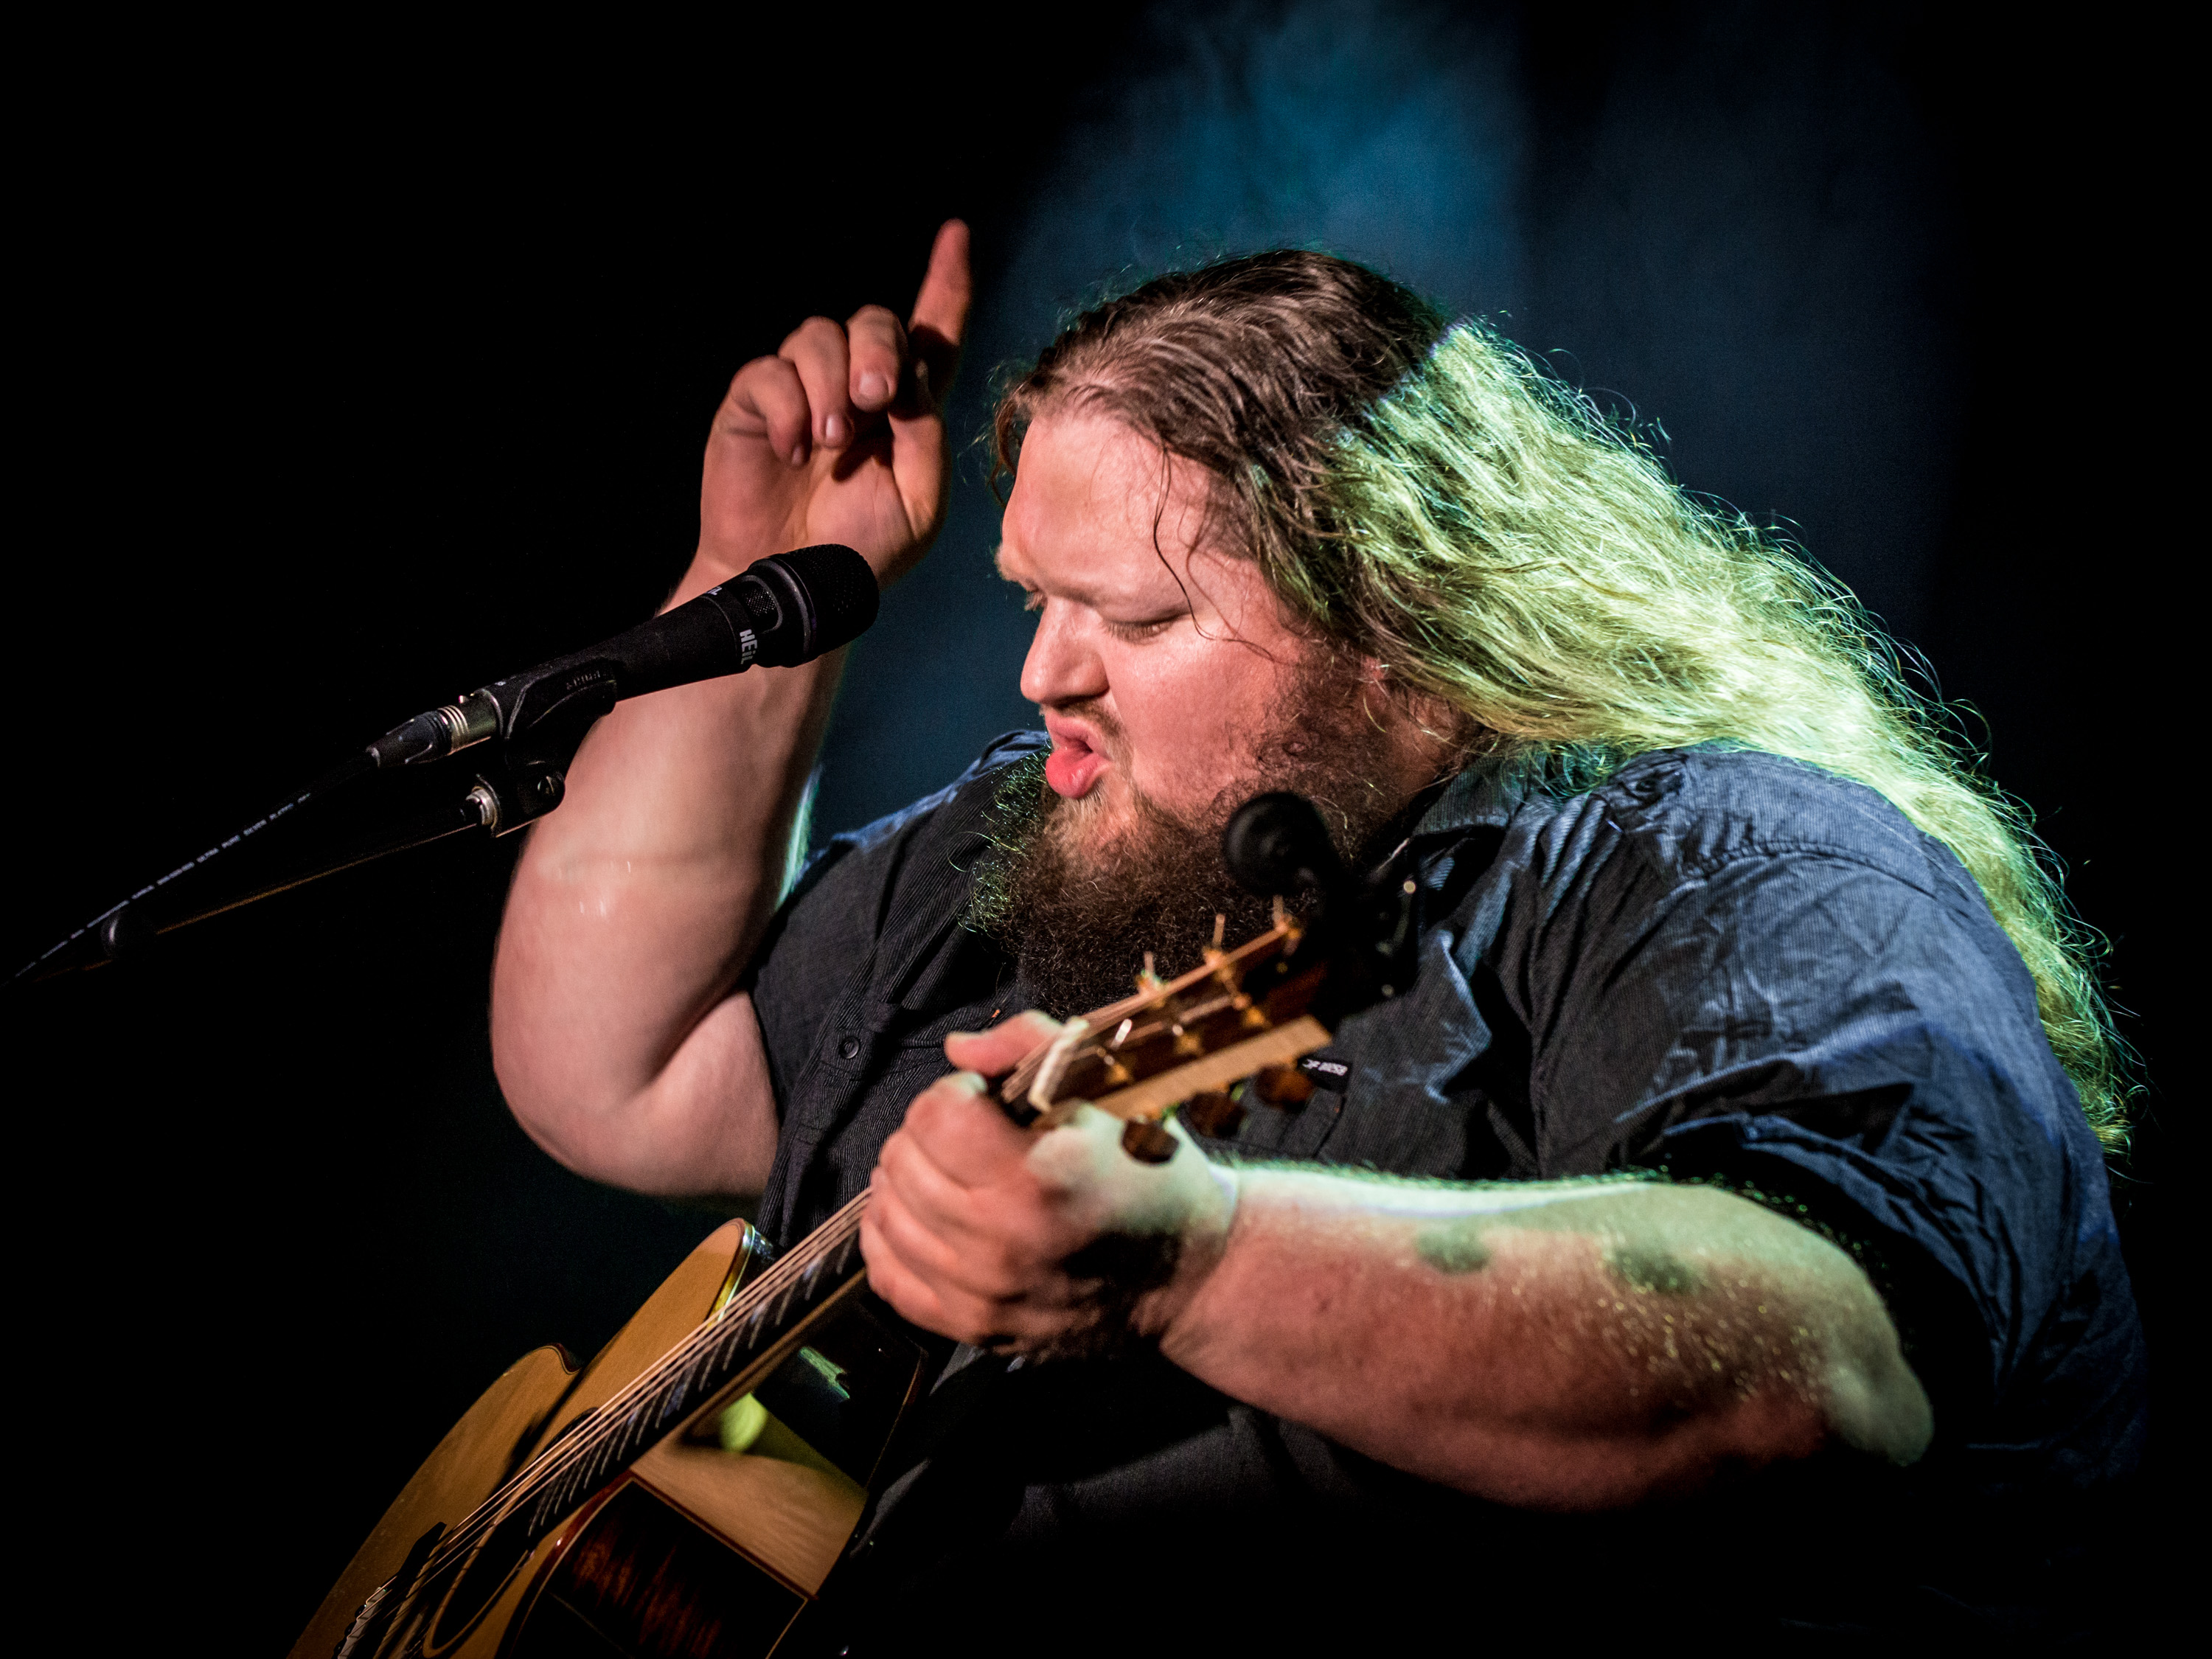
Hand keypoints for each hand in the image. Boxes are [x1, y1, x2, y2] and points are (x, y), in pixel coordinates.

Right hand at [692, 220, 972, 588]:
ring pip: (819, 335)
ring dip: (830, 384)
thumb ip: (925, 432)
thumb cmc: (859, 549)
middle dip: (878, 348)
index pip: (931, 332)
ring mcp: (802, 390)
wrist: (797, 583)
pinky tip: (791, 449)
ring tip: (828, 444)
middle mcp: (855, 387)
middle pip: (875, 320)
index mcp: (906, 408)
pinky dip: (786, 407)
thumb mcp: (919, 501)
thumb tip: (909, 372)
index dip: (946, 283)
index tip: (957, 234)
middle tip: (873, 400)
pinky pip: (770, 372)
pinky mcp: (754, 404)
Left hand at [860, 1012, 1237, 1356]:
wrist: (1191, 1276)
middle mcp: (1001, 1243)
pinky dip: (893, 1238)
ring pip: (886, 1214)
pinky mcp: (974, 1329)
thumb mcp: (1112, 1094)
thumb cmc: (1154, 1177)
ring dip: (911, 1182)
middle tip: (976, 1138)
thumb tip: (958, 1049)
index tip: (988, 1100)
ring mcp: (983, 1294)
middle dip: (932, 1134)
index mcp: (1039, 1179)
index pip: (935, 1115)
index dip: (959, 1093)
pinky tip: (926, 1216)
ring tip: (956, 1175)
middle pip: (903, 1160)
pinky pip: (887, 1275)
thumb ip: (1031, 1047)